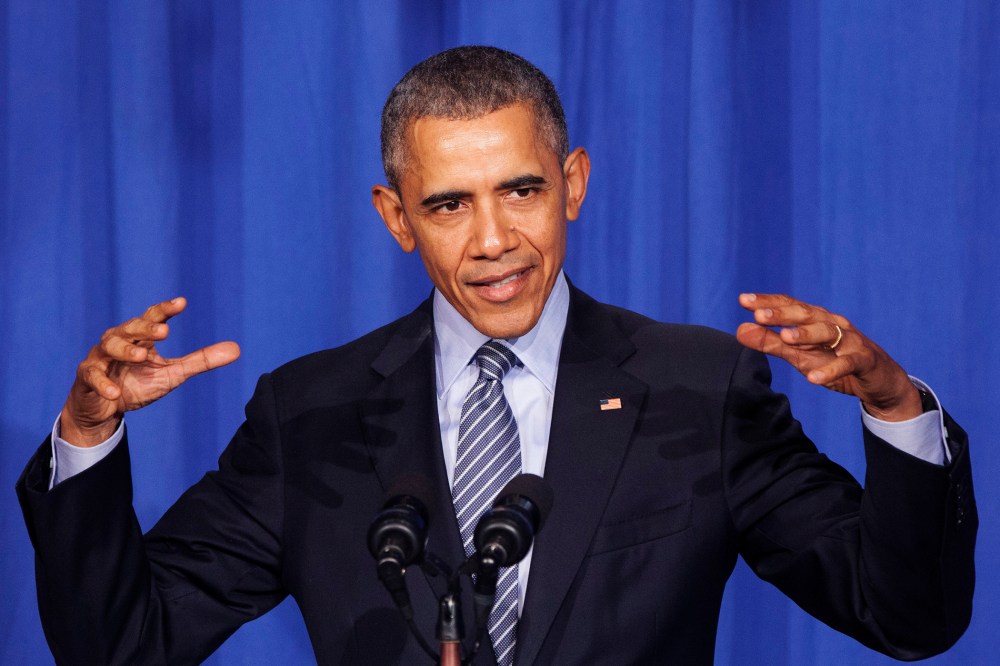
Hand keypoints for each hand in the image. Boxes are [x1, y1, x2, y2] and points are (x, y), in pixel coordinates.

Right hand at [60, 297, 240, 446]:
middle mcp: (119, 342)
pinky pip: (92, 376)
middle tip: (164, 331)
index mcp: (141, 338)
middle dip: (145, 328)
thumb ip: (201, 361)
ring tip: (141, 357)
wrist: (103, 410)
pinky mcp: (87, 378)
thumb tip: (237, 349)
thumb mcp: (173, 374)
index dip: (166, 310)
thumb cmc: (137, 385)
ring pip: (108, 346)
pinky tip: (114, 392)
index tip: (182, 302)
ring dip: (124, 351)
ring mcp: (100, 358)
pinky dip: (103, 383)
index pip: (153, 318)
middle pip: (130, 327)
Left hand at [735, 293, 921, 421]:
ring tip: (786, 338)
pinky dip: (831, 370)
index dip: (768, 302)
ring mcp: (851, 340)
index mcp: (815, 320)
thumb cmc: (834, 363)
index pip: (790, 306)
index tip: (743, 300)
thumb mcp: (799, 355)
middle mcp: (833, 324)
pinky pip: (848, 363)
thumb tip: (739, 330)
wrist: (878, 382)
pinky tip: (813, 378)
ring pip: (828, 332)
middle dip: (782, 313)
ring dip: (806, 334)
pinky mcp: (866, 360)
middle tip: (758, 315)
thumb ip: (771, 343)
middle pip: (806, 314)